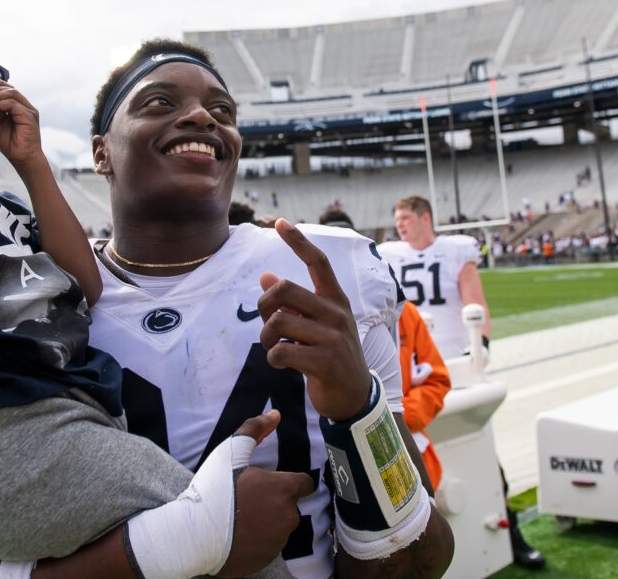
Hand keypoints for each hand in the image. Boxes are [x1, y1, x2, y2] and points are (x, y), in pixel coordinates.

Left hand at [0, 78, 45, 172]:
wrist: (23, 159)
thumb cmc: (13, 145)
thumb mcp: (0, 125)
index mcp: (20, 108)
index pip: (9, 89)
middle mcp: (26, 107)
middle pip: (10, 89)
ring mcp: (29, 111)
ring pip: (11, 94)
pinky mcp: (29, 116)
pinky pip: (12, 104)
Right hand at [217, 411, 315, 577]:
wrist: (192, 535)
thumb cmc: (213, 490)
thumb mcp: (229, 453)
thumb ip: (254, 430)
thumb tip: (276, 413)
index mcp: (283, 490)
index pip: (304, 483)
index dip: (289, 481)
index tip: (271, 482)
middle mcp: (288, 517)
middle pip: (290, 505)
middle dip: (274, 501)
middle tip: (247, 498)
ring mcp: (278, 542)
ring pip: (279, 527)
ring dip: (267, 521)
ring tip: (239, 517)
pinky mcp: (266, 560)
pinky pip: (268, 546)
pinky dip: (257, 541)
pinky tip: (237, 534)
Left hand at [258, 218, 370, 420]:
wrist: (353, 396)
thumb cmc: (329, 356)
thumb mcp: (316, 325)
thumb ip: (293, 303)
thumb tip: (265, 276)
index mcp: (336, 300)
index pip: (318, 262)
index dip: (297, 241)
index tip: (279, 222)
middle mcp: (336, 313)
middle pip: (285, 289)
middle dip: (264, 306)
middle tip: (267, 324)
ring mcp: (332, 337)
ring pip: (278, 322)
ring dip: (266, 337)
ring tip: (275, 348)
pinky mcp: (324, 361)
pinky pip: (281, 351)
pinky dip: (273, 358)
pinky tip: (282, 364)